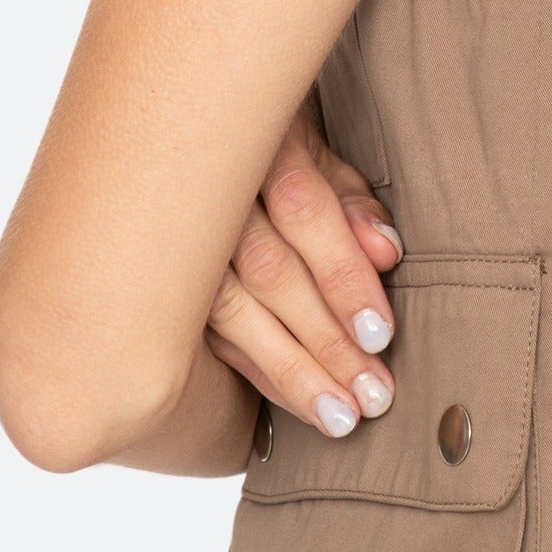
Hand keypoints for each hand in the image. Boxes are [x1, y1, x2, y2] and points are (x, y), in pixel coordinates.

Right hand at [204, 86, 403, 439]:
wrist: (187, 134)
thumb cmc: (272, 146)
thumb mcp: (319, 154)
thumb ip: (353, 203)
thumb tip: (386, 253)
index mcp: (261, 146)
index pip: (304, 212)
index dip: (342, 274)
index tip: (380, 334)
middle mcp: (214, 193)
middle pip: (271, 273)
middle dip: (325, 339)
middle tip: (372, 395)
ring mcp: (181, 239)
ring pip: (234, 313)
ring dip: (291, 371)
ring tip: (340, 417)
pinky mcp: (166, 283)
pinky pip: (212, 335)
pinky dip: (257, 371)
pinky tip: (295, 403)